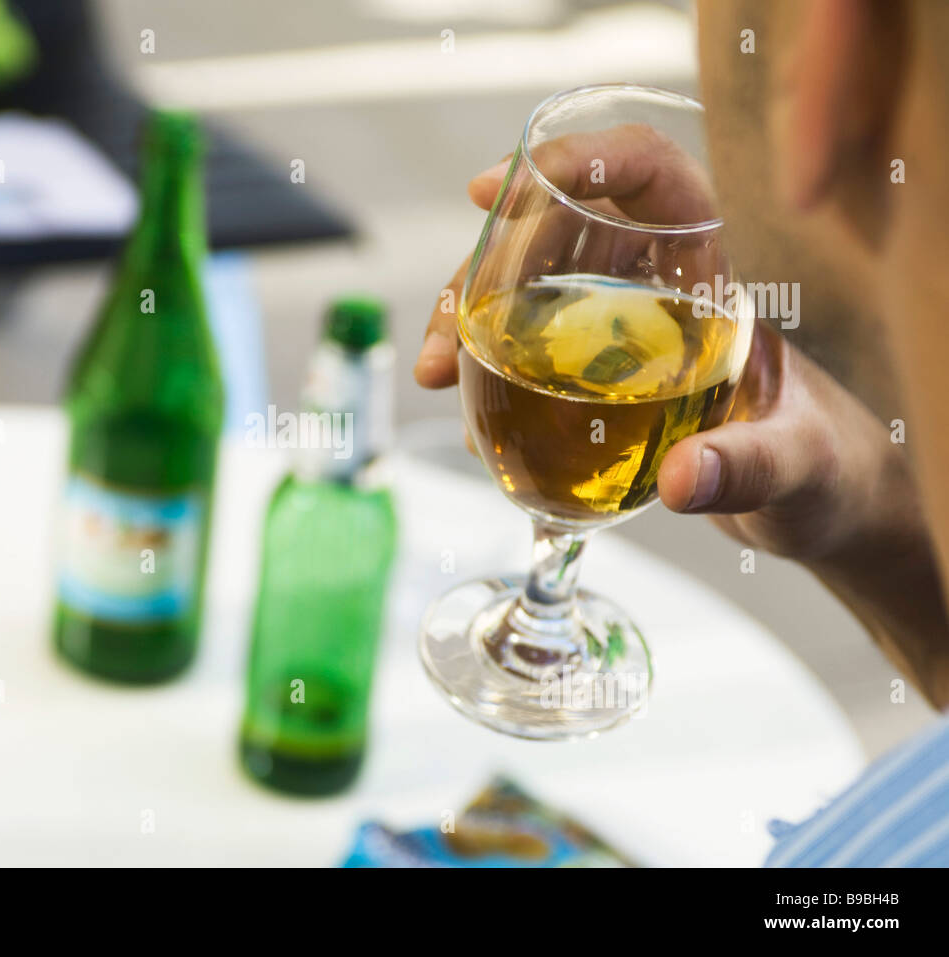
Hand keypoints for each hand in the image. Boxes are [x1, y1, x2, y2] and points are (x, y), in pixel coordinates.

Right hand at [419, 133, 948, 704]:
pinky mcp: (597, 372)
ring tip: (433, 374)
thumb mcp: (798, 469)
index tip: (497, 187)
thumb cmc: (823, 467)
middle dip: (481, 268)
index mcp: (715, 272)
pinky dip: (484, 373)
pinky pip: (525, 347)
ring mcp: (620, 325)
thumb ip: (751, 469)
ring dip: (464, 319)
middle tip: (444, 339)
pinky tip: (468, 418)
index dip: (574, 161)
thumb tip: (684, 480)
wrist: (814, 500)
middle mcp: (658, 283)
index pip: (648, 176)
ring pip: (524, 287)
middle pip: (555, 231)